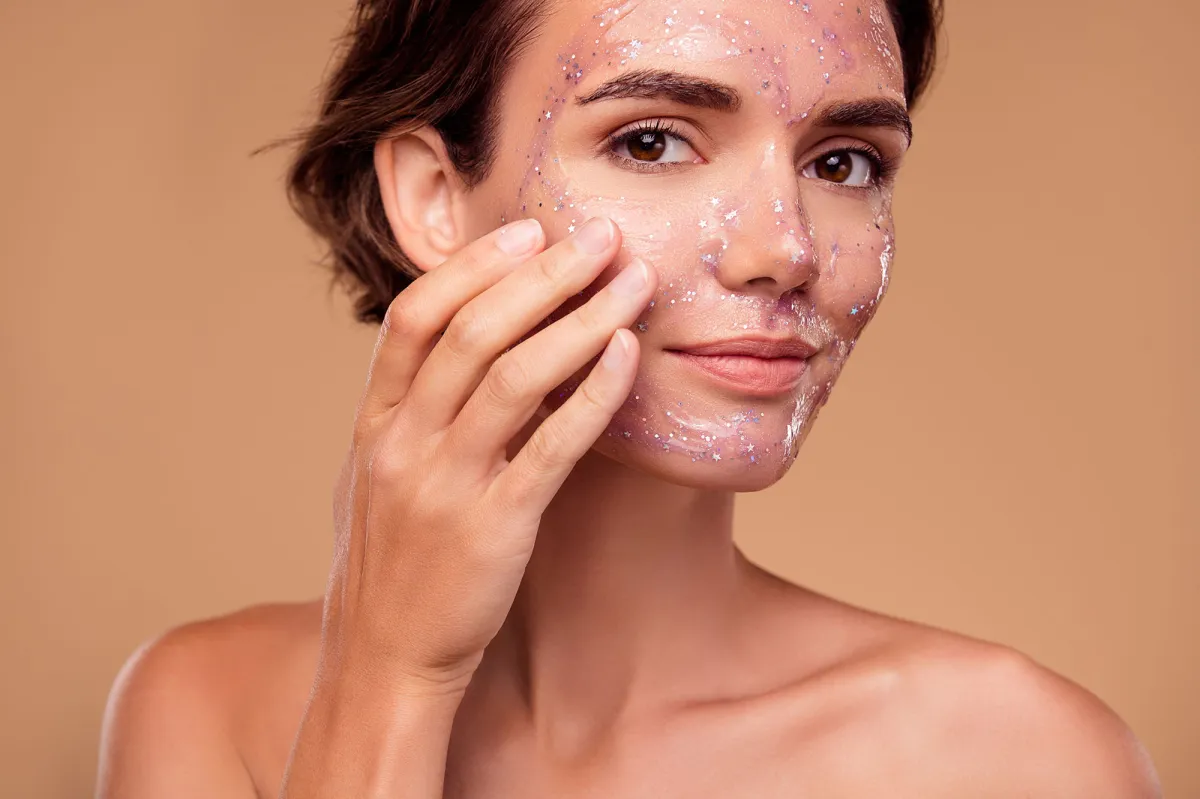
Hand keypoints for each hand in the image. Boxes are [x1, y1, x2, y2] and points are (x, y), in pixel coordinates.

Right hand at [320, 216, 656, 696]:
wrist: (385, 661)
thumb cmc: (393, 564)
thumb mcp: (378, 478)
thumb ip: (412, 413)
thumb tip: (467, 353)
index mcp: (374, 424)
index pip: (413, 318)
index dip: (473, 266)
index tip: (528, 230)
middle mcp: (403, 443)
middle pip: (472, 332)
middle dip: (543, 274)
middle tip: (601, 236)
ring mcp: (446, 484)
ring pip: (515, 376)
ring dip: (581, 318)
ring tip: (632, 281)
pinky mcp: (494, 527)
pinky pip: (551, 444)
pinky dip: (593, 392)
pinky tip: (628, 355)